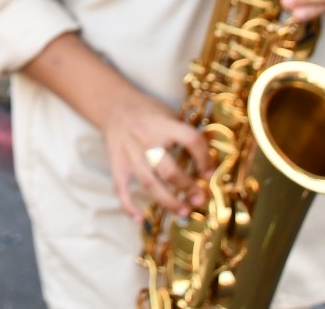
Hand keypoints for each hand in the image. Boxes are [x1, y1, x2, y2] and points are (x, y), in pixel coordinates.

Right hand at [101, 89, 212, 219]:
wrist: (113, 105)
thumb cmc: (147, 110)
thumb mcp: (168, 112)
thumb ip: (183, 132)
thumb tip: (209, 158)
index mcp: (163, 124)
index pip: (190, 140)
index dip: (204, 157)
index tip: (210, 172)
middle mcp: (146, 139)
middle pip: (168, 169)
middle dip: (186, 186)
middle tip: (200, 199)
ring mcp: (130, 154)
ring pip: (148, 183)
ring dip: (167, 201)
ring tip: (183, 211)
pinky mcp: (118, 164)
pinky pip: (121, 188)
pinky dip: (128, 205)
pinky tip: (140, 219)